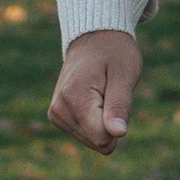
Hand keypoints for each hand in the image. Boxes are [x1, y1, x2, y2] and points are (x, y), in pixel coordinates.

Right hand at [48, 29, 141, 154]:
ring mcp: (55, 114)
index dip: (118, 123)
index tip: (116, 96)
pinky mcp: (57, 117)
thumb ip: (120, 106)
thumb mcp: (124, 74)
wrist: (93, 38)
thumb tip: (119, 134)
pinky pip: (86, 134)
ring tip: (102, 92)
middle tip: (110, 92)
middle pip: (97, 141)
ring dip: (103, 120)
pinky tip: (94, 97)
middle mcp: (58, 110)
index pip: (103, 138)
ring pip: (92, 140)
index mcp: (74, 98)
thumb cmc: (114, 53)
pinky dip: (96, 120)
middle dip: (111, 122)